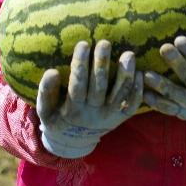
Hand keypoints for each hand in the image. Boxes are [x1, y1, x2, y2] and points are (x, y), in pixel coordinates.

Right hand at [36, 40, 143, 158]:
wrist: (73, 143)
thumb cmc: (57, 119)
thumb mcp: (45, 111)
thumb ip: (46, 92)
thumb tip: (52, 72)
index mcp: (73, 110)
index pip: (77, 84)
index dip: (80, 65)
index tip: (83, 44)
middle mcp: (93, 114)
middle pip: (99, 87)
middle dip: (102, 64)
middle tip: (104, 43)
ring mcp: (109, 117)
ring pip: (119, 95)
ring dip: (125, 75)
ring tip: (129, 54)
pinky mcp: (120, 119)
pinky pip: (131, 106)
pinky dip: (137, 91)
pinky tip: (141, 73)